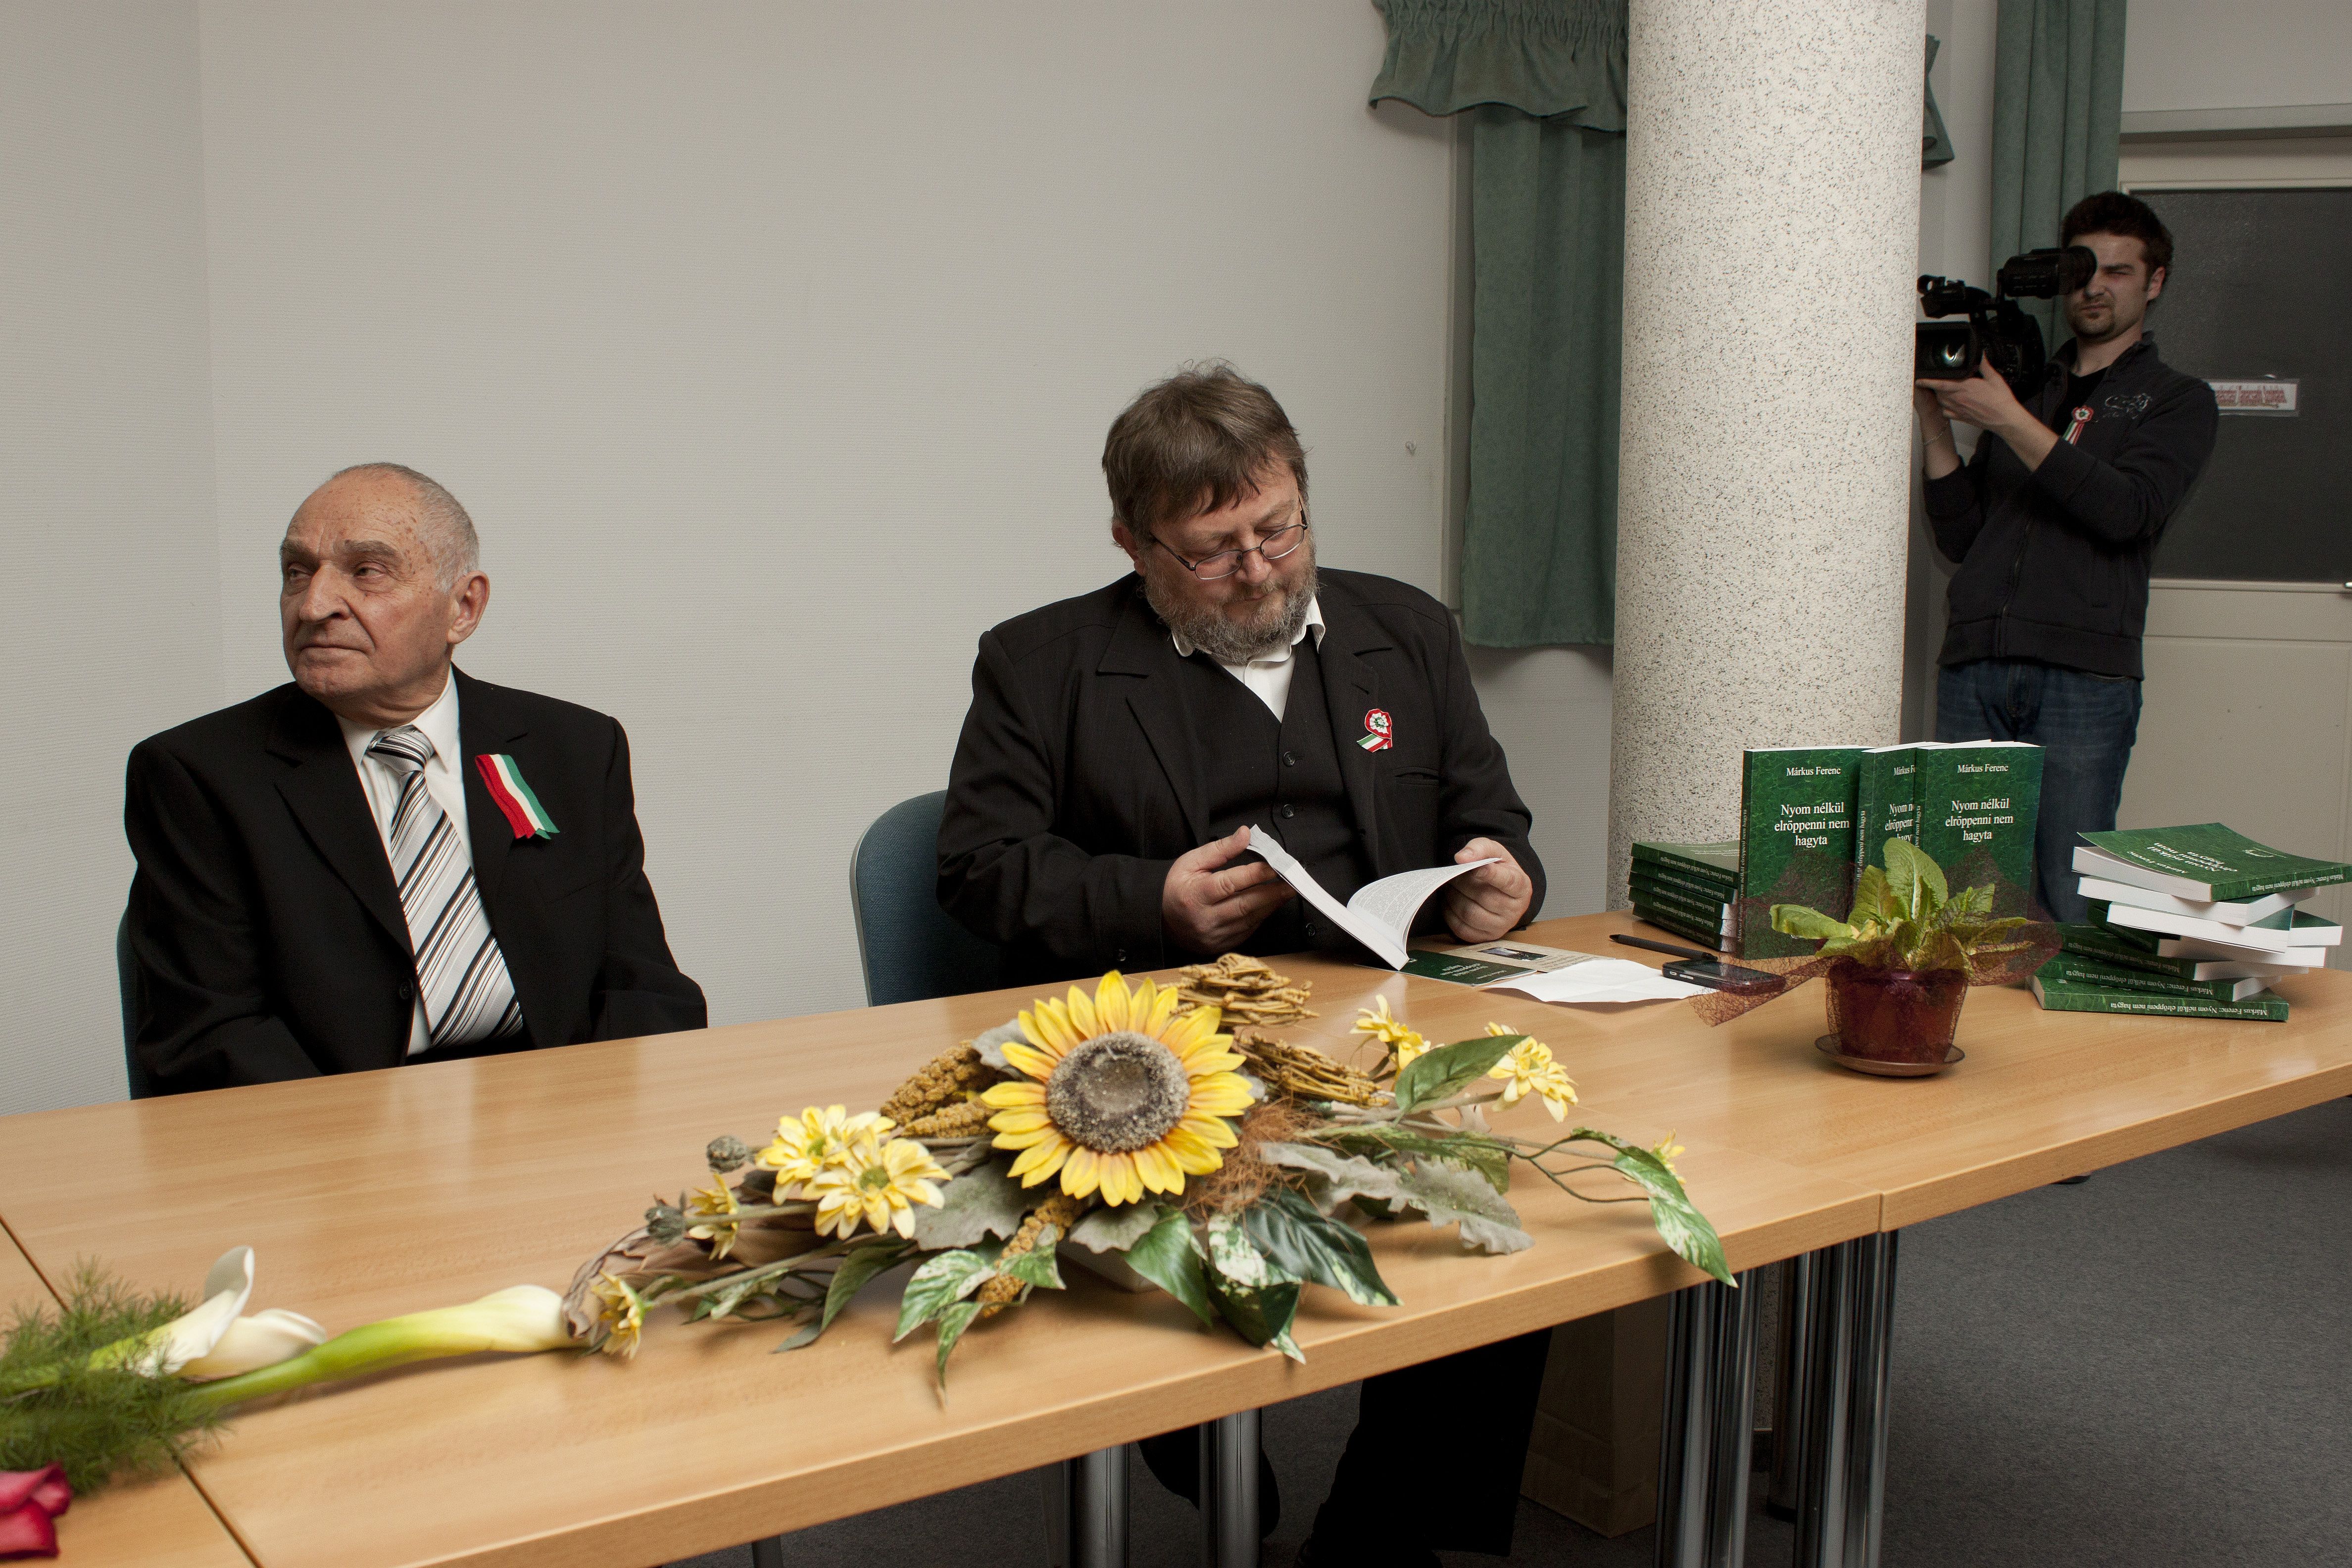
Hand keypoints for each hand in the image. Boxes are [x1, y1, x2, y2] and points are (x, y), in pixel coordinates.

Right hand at [1161, 826, 1293, 953]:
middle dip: (1272, 892)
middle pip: (1245, 904)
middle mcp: (1205, 918)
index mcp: (1195, 895)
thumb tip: (1246, 834)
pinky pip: (1248, 929)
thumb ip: (1221, 849)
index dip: (1255, 874)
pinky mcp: (1222, 945)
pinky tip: (1271, 903)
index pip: (1230, 884)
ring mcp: (1214, 935)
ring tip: (1288, 890)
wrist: (1161, 918)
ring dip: (1271, 904)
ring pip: (1250, 919)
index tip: (1274, 864)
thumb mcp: (1192, 861)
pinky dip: (1262, 915)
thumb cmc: (1177, 886)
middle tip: (1292, 881)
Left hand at [1442, 838, 1533, 942]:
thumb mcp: (1494, 851)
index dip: (1490, 874)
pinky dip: (1449, 913)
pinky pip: (1461, 928)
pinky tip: (1450, 901)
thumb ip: (1480, 848)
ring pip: (1469, 913)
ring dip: (1453, 897)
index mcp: (1521, 887)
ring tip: (1451, 886)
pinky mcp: (1484, 937)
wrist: (1500, 890)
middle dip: (1462, 883)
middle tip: (1454, 874)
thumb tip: (1462, 858)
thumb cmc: (1498, 869)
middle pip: (1483, 897)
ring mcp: (1501, 926)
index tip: (1474, 868)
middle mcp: (1514, 910)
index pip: (1507, 882)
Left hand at [1917, 357, 2025, 434]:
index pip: (1941, 383)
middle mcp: (1959, 399)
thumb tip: (1981, 355)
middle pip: (1938, 392)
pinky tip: (1949, 404)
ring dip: (1940, 396)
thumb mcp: (1994, 378)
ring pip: (1941, 402)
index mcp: (1965, 387)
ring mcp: (1959, 409)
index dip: (1929, 381)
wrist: (2005, 419)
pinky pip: (1946, 413)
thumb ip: (1984, 365)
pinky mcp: (1961, 417)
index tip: (1920, 379)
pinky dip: (1944, 408)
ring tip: (1944, 390)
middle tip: (1937, 382)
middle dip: (1935, 386)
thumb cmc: (2001, 401)